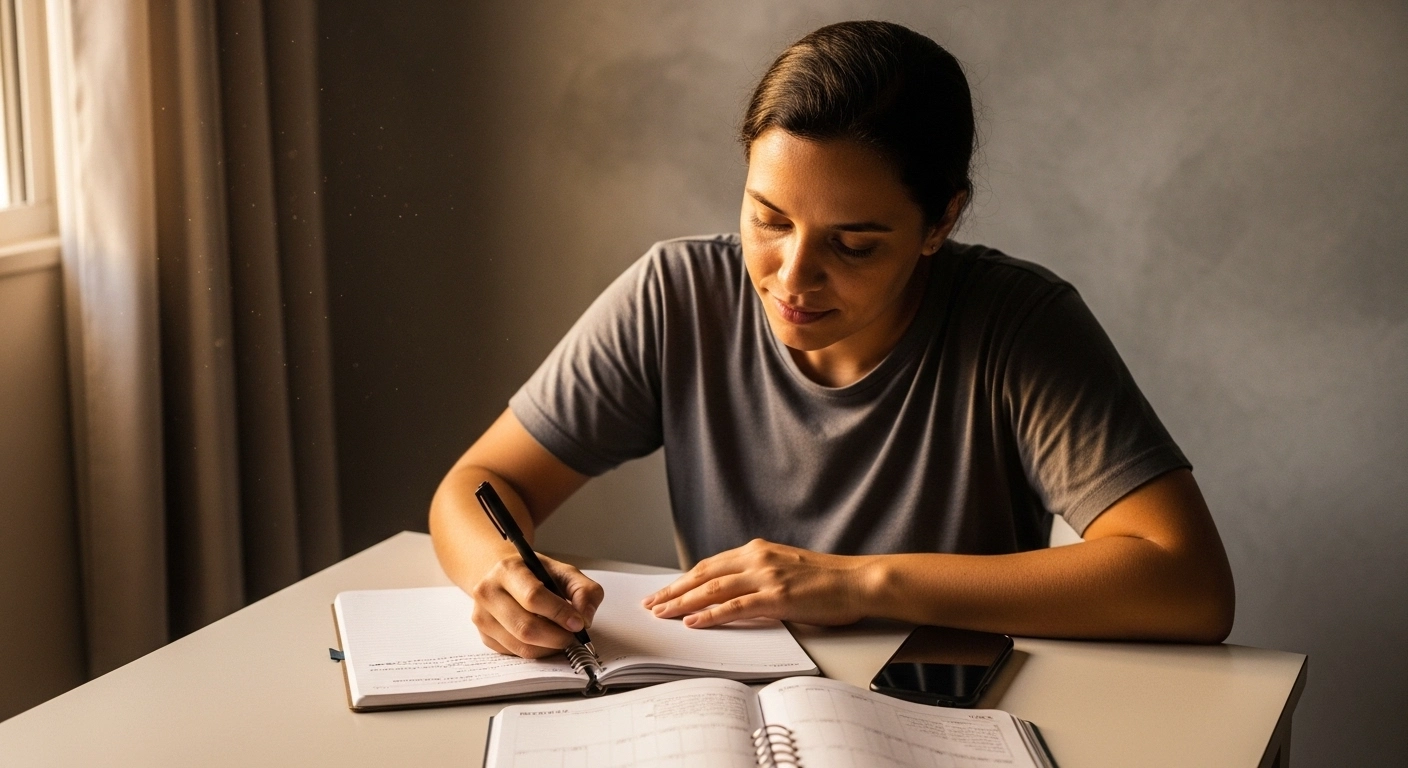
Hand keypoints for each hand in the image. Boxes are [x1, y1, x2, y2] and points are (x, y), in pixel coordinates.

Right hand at [470, 554, 603, 657]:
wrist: (500, 575)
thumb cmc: (533, 574)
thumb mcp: (563, 571)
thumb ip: (583, 590)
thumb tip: (585, 618)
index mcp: (508, 569)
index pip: (533, 597)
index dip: (559, 613)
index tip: (578, 623)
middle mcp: (489, 592)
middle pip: (525, 627)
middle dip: (557, 637)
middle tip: (574, 637)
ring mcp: (482, 616)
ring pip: (521, 645)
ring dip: (548, 648)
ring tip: (561, 638)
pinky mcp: (484, 636)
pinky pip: (515, 654)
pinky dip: (536, 651)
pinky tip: (544, 640)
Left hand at [641, 539, 875, 628]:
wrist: (859, 580)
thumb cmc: (828, 579)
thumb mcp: (786, 569)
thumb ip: (759, 575)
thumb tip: (734, 594)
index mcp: (758, 550)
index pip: (709, 565)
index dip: (684, 580)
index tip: (664, 591)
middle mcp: (757, 558)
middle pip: (703, 575)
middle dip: (673, 590)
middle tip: (650, 604)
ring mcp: (766, 576)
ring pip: (713, 589)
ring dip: (683, 603)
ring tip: (662, 614)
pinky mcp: (777, 597)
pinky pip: (735, 607)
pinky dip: (710, 615)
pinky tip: (693, 622)